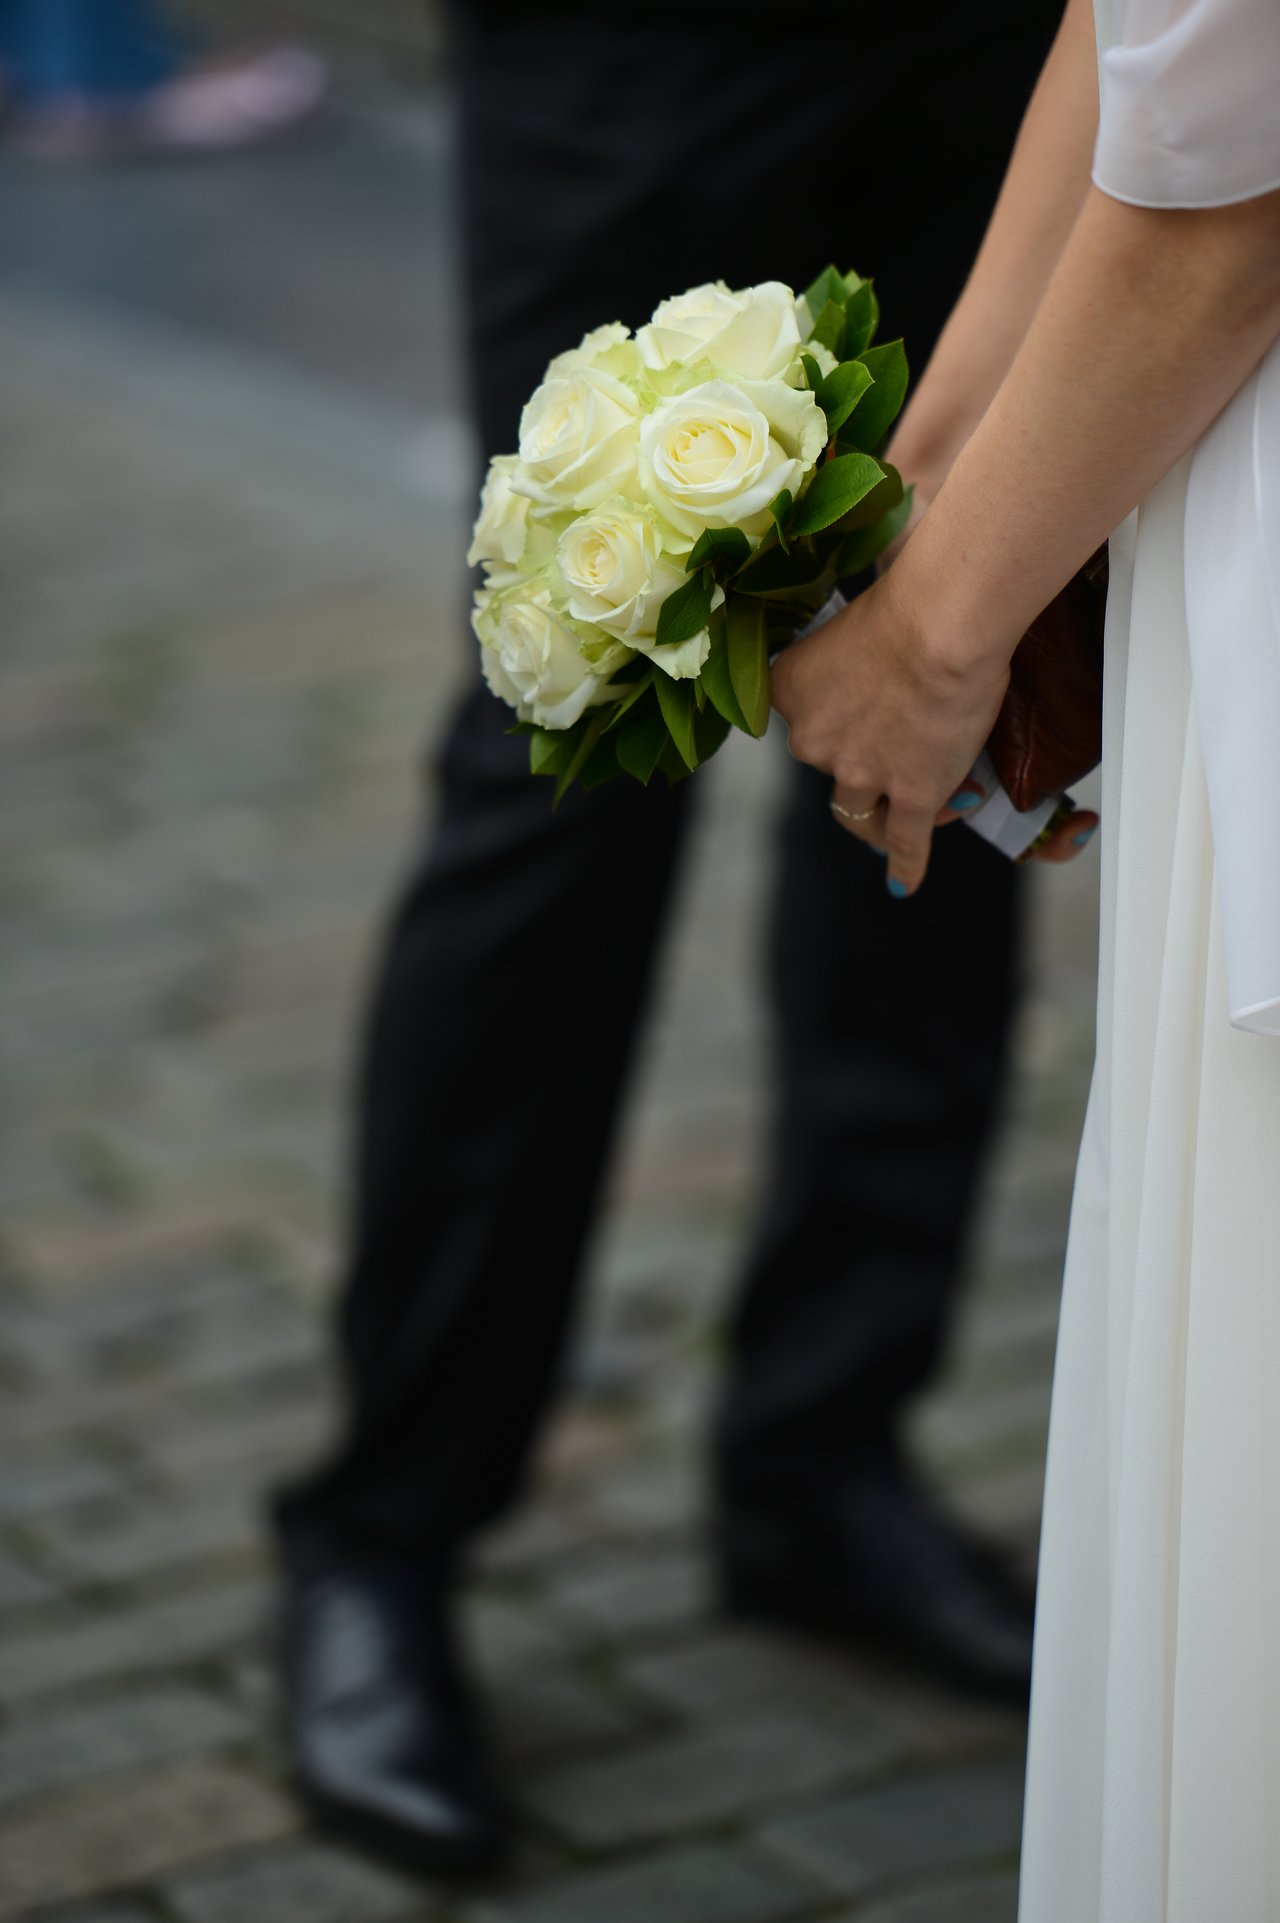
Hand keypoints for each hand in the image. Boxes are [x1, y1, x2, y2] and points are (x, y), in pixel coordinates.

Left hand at [771, 562, 1011, 896]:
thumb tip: (874, 663)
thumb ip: (848, 653)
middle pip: (833, 766)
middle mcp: (812, 740)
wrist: (942, 624)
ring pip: (862, 813)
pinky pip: (905, 843)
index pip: (803, 717)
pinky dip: (905, 866)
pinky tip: (904, 883)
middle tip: (909, 744)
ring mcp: (860, 774)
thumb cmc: (905, 602)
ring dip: (885, 814)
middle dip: (867, 763)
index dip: (837, 718)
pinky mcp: (910, 797)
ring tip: (916, 809)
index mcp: (789, 690)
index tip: (864, 709)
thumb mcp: (850, 621)